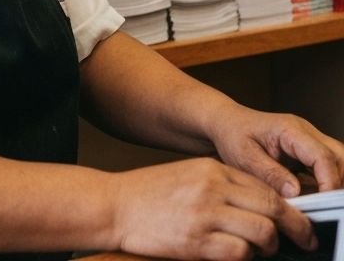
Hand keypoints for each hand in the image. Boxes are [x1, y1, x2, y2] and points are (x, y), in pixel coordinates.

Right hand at [113, 157, 316, 260]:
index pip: (266, 187)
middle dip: (297, 228)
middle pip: (273, 208)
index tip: (300, 221)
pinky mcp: (197, 242)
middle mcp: (211, 188)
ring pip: (263, 232)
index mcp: (211, 169)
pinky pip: (240, 253)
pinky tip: (237, 254)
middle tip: (305, 240)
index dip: (290, 207)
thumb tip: (261, 204)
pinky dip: (246, 257)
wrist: (116, 205)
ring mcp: (205, 214)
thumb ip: (222, 185)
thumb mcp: (188, 175)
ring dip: (270, 246)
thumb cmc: (150, 193)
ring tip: (264, 250)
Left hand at [210, 105, 343, 197]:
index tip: (324, 205)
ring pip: (339, 163)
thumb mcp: (243, 156)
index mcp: (290, 130)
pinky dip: (325, 185)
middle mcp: (306, 133)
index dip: (329, 183)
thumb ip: (270, 174)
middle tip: (327, 207)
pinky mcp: (308, 153)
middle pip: (340, 158)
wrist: (225, 122)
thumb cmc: (232, 134)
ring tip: (319, 204)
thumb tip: (295, 193)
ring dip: (333, 185)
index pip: (323, 156)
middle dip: (338, 184)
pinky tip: (312, 199)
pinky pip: (328, 169)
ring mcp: (310, 142)